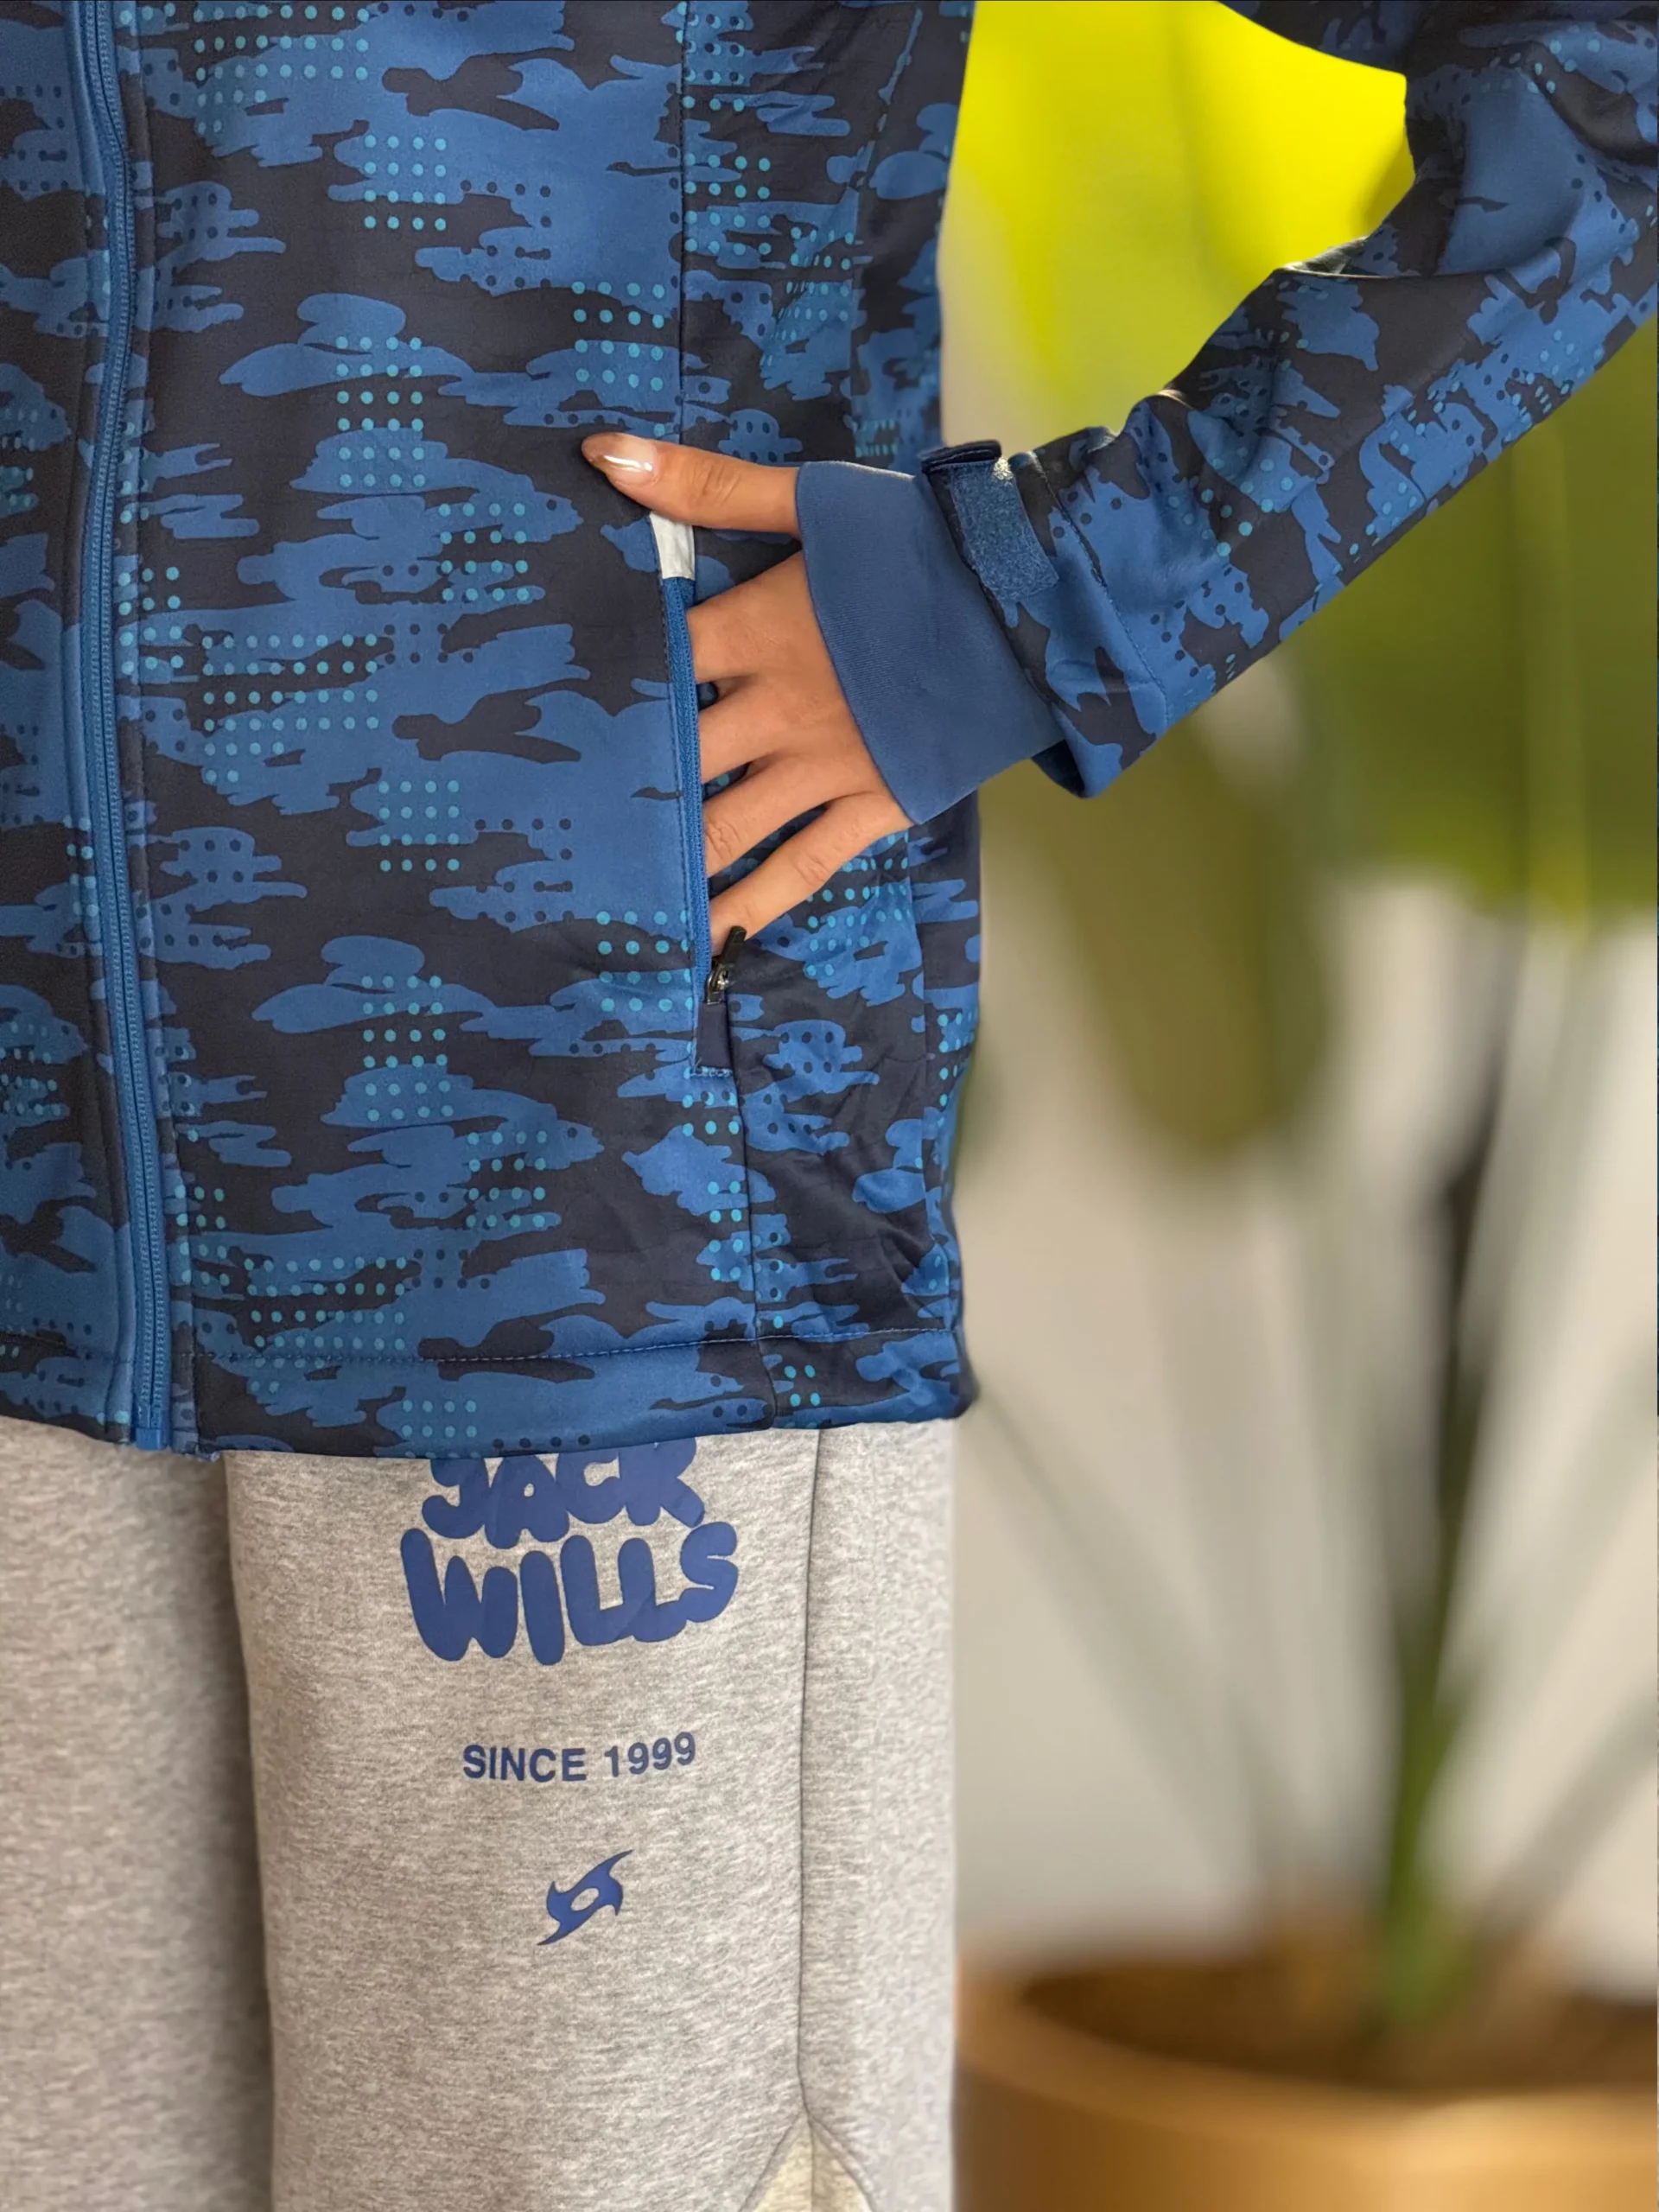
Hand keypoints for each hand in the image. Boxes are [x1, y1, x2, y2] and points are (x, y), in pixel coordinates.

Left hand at [580, 433, 908, 943]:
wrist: (1034, 600)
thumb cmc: (923, 542)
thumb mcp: (815, 499)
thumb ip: (707, 485)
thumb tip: (599, 452)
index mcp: (758, 631)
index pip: (648, 664)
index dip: (589, 689)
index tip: (531, 720)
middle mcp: (779, 711)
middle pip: (671, 759)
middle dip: (611, 790)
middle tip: (545, 826)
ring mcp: (827, 768)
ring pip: (725, 829)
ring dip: (665, 863)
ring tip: (604, 899)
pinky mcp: (876, 805)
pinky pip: (802, 868)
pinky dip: (751, 907)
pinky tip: (706, 941)